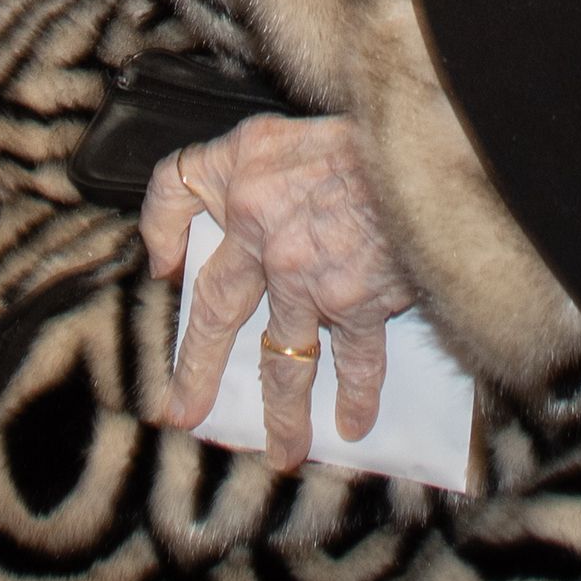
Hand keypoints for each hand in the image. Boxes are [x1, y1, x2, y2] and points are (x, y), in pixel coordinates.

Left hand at [143, 112, 414, 471]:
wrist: (421, 147)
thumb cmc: (356, 134)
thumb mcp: (278, 128)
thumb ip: (234, 168)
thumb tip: (200, 232)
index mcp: (238, 176)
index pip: (171, 190)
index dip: (159, 228)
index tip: (164, 269)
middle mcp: (259, 229)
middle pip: (215, 306)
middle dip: (198, 367)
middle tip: (183, 413)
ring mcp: (303, 273)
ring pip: (282, 358)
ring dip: (281, 412)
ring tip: (279, 452)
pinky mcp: (353, 301)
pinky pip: (352, 362)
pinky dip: (354, 396)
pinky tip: (352, 424)